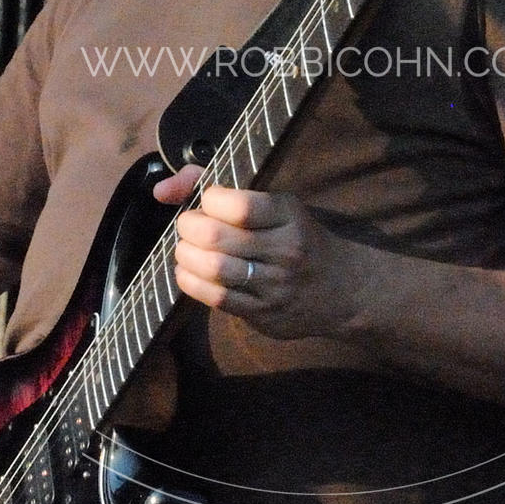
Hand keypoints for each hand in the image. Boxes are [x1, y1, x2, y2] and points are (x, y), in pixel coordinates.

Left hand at [155, 164, 364, 341]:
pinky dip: (192, 283)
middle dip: (189, 228)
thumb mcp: (277, 206)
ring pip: (214, 270)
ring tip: (186, 249)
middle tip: (188, 226)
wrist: (343, 289)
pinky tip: (188, 272)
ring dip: (186, 256)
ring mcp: (276, 285)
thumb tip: (161, 189)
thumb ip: (220, 189)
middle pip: (217, 238)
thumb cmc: (299, 238)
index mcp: (289, 215)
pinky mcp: (265, 314)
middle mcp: (285, 250)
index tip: (208, 201)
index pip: (240, 206)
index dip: (209, 200)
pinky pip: (217, 299)